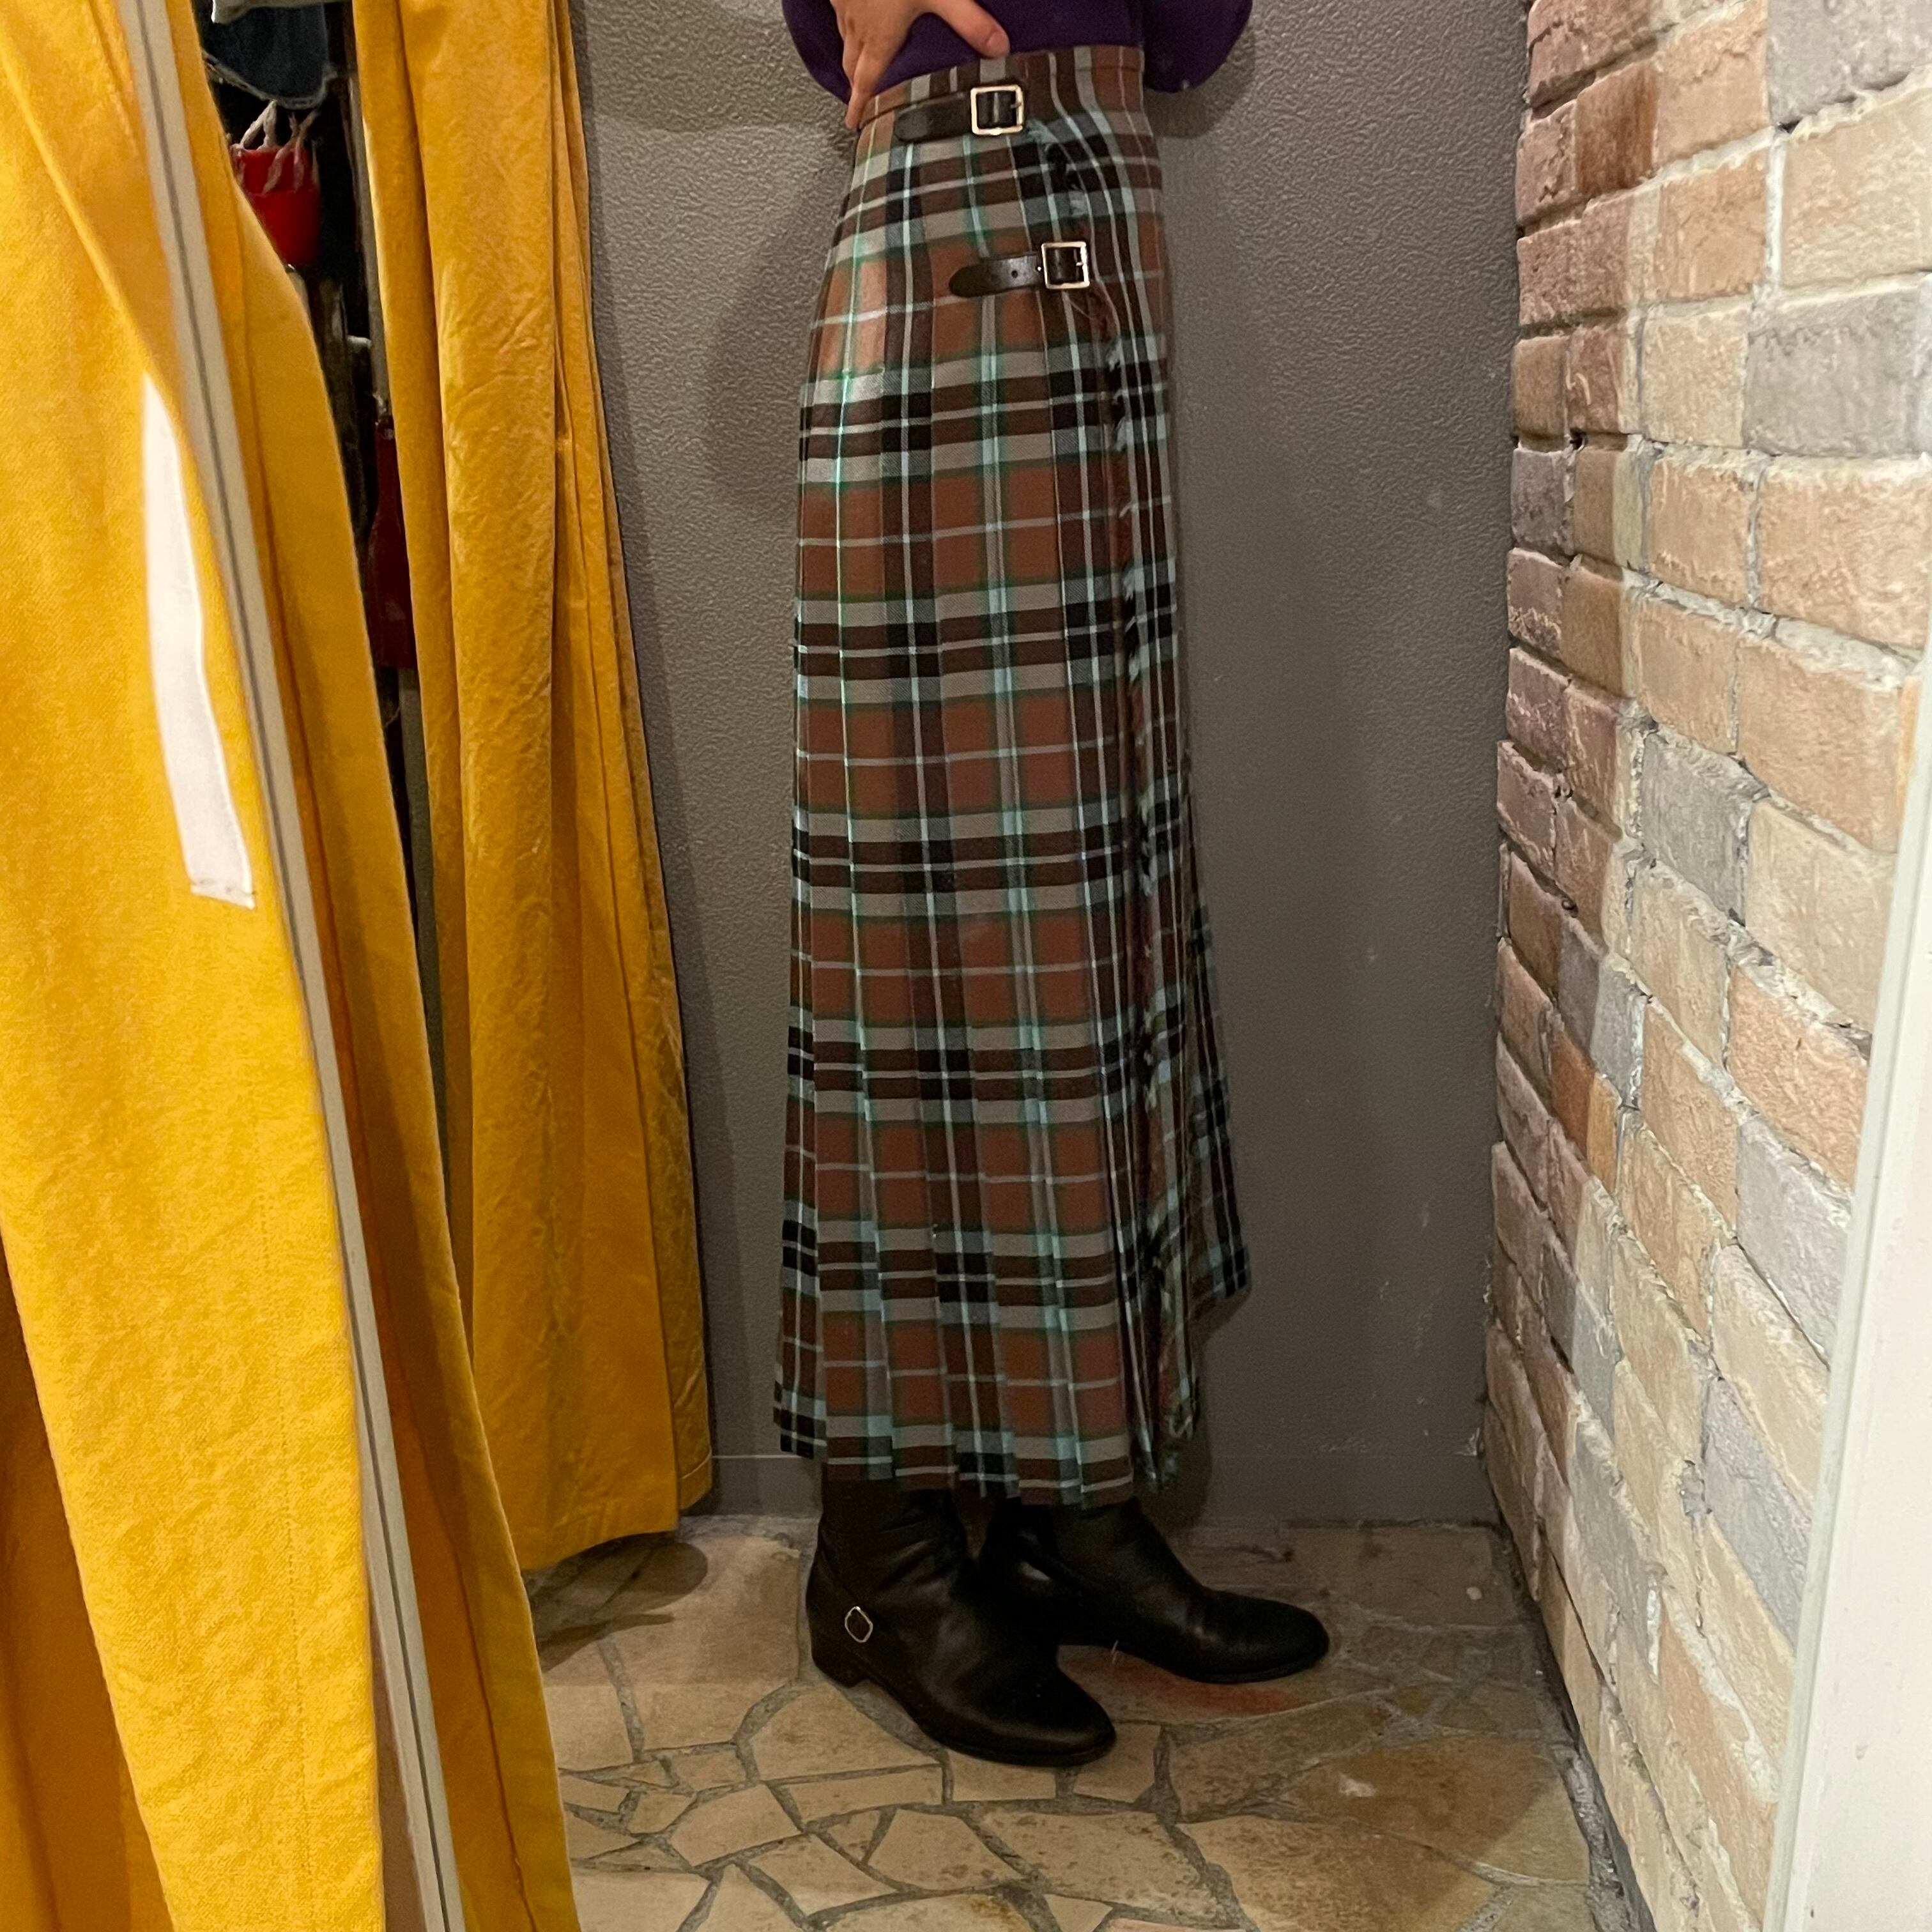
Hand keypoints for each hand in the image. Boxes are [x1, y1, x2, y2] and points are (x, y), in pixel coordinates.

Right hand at [835, 0, 1009, 129]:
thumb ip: (970, 23)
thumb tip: (1000, 50)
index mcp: (878, 38)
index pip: (867, 85)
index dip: (861, 107)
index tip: (855, 124)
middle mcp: (858, 26)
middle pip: (853, 66)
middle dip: (858, 87)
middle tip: (862, 102)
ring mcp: (846, 5)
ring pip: (847, 40)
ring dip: (854, 57)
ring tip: (862, 66)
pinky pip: (842, 14)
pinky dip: (850, 25)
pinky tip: (860, 18)